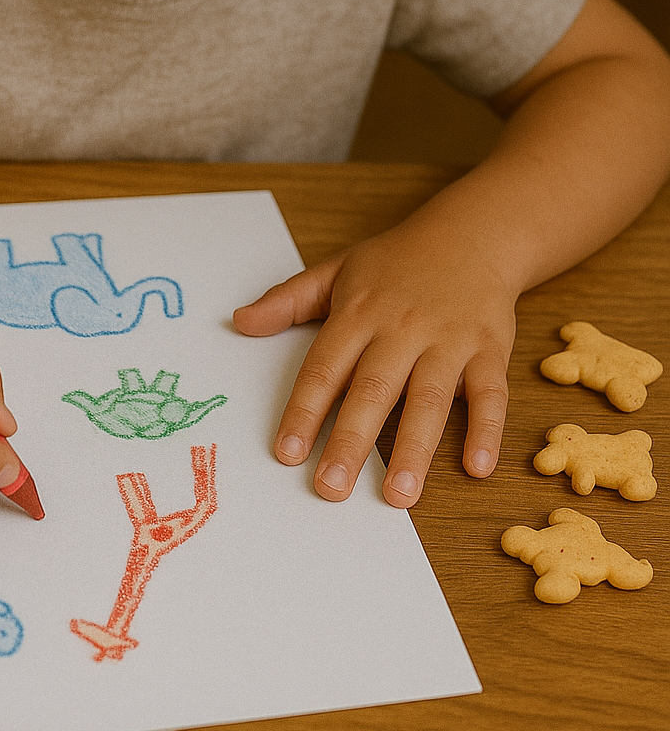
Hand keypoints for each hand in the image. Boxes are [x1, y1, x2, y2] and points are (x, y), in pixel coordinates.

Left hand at [233, 223, 516, 506]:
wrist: (471, 234)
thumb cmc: (397, 262)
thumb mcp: (337, 270)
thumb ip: (287, 300)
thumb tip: (239, 322)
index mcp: (359, 313)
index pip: (325, 368)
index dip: (304, 411)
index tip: (287, 453)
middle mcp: (401, 328)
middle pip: (373, 390)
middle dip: (351, 441)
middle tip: (331, 488)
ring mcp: (448, 340)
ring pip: (430, 398)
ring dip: (413, 448)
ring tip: (397, 495)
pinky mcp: (489, 349)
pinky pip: (491, 393)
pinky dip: (486, 430)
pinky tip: (476, 468)